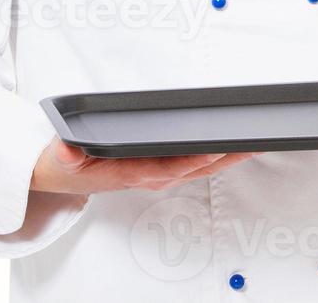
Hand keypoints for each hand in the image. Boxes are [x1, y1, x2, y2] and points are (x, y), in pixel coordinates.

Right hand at [30, 136, 259, 194]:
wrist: (62, 177)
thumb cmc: (67, 164)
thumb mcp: (61, 158)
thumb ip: (65, 154)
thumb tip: (66, 149)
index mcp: (132, 172)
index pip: (169, 167)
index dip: (193, 159)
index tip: (215, 149)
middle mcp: (152, 175)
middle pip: (196, 167)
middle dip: (226, 156)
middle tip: (253, 141)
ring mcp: (160, 174)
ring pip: (202, 167)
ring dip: (229, 156)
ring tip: (256, 142)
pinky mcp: (163, 169)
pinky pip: (197, 163)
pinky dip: (218, 155)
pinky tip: (235, 146)